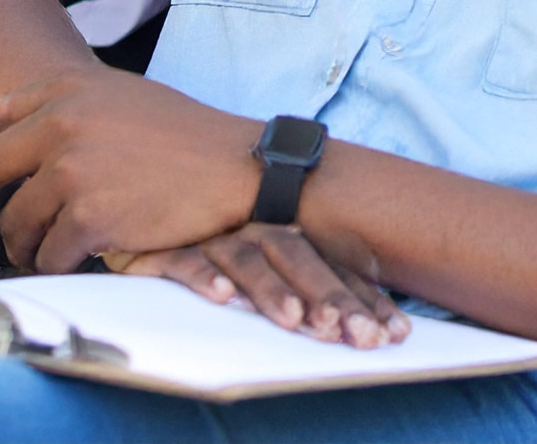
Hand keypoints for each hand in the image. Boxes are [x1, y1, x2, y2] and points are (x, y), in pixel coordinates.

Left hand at [0, 67, 256, 273]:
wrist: (237, 166)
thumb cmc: (179, 132)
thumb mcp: (116, 92)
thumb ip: (45, 98)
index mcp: (65, 96)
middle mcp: (62, 127)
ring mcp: (74, 173)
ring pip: (15, 228)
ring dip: (28, 249)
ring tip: (55, 251)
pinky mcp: (91, 217)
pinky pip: (49, 257)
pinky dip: (61, 266)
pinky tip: (84, 260)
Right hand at [106, 229, 409, 348]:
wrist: (143, 200)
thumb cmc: (213, 242)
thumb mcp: (265, 262)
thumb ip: (303, 286)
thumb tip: (358, 323)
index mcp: (285, 233)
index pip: (332, 266)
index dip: (364, 299)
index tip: (394, 333)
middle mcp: (254, 228)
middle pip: (302, 261)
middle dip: (332, 299)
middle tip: (358, 335)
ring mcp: (212, 233)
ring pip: (250, 260)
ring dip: (274, 291)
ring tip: (296, 321)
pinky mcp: (167, 244)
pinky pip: (186, 259)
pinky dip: (203, 276)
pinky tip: (221, 297)